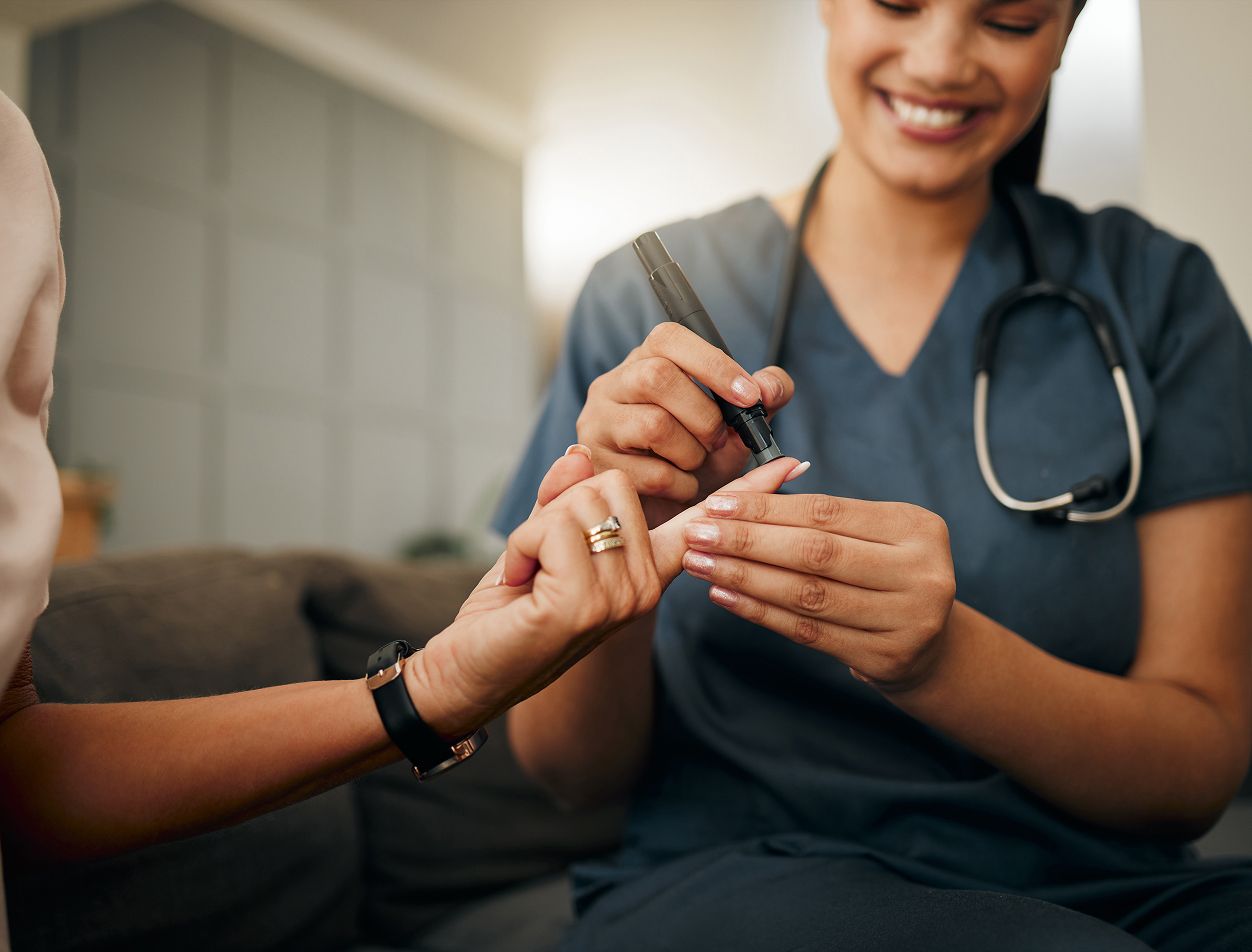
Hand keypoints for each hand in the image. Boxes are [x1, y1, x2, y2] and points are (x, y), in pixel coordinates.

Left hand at [407, 452, 809, 736]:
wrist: (468, 672)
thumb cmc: (508, 612)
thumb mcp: (542, 542)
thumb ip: (567, 495)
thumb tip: (580, 453)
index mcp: (647, 571)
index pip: (701, 523)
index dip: (746, 491)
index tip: (791, 464)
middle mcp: (646, 586)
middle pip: (611, 484)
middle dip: (559, 510)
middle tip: (541, 562)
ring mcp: (621, 598)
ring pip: (580, 502)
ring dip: (534, 532)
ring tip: (530, 577)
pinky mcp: (584, 604)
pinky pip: (552, 527)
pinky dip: (520, 548)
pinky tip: (520, 586)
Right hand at [576, 322, 793, 525]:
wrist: (672, 509)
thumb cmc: (701, 454)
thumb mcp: (739, 421)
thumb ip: (766, 395)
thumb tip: (769, 387)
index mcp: (647, 360)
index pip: (669, 338)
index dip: (712, 364)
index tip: (749, 396)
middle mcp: (613, 384)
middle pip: (656, 377)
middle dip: (704, 415)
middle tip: (721, 439)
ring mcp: (597, 424)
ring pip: (652, 425)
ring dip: (692, 453)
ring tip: (697, 464)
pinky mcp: (596, 466)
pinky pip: (649, 473)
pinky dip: (682, 485)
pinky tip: (683, 486)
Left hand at [680, 492, 956, 691]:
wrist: (932, 647)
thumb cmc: (887, 575)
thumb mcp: (875, 534)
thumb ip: (822, 516)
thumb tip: (749, 487)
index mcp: (916, 527)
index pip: (827, 513)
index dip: (767, 508)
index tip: (717, 504)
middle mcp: (920, 572)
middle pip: (816, 552)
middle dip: (748, 541)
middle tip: (698, 534)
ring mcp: (908, 619)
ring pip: (808, 594)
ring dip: (745, 578)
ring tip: (702, 564)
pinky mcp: (887, 658)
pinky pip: (809, 632)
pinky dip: (761, 613)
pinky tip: (725, 597)